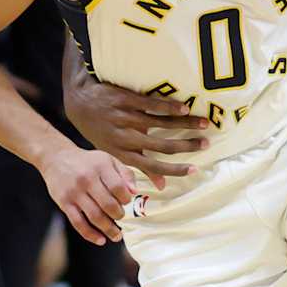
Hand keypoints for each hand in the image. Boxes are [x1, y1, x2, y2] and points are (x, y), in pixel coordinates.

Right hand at [40, 145, 135, 244]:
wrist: (56, 158)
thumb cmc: (87, 161)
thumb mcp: (107, 160)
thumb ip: (125, 173)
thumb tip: (134, 192)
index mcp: (100, 166)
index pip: (118, 187)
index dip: (126, 199)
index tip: (127, 202)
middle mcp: (87, 179)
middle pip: (107, 204)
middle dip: (119, 215)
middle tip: (121, 217)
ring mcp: (74, 192)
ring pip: (94, 216)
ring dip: (108, 229)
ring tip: (117, 235)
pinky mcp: (64, 203)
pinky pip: (78, 223)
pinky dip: (90, 234)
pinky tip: (100, 240)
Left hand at [63, 76, 207, 188]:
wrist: (80, 101)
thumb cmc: (100, 129)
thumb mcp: (113, 152)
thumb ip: (138, 168)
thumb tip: (162, 187)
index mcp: (124, 153)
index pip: (154, 166)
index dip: (175, 170)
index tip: (194, 170)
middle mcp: (127, 138)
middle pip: (162, 145)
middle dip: (187, 146)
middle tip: (206, 144)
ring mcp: (127, 118)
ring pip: (161, 124)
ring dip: (185, 124)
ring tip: (204, 124)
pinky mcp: (127, 100)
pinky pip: (152, 105)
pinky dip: (170, 107)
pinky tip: (184, 109)